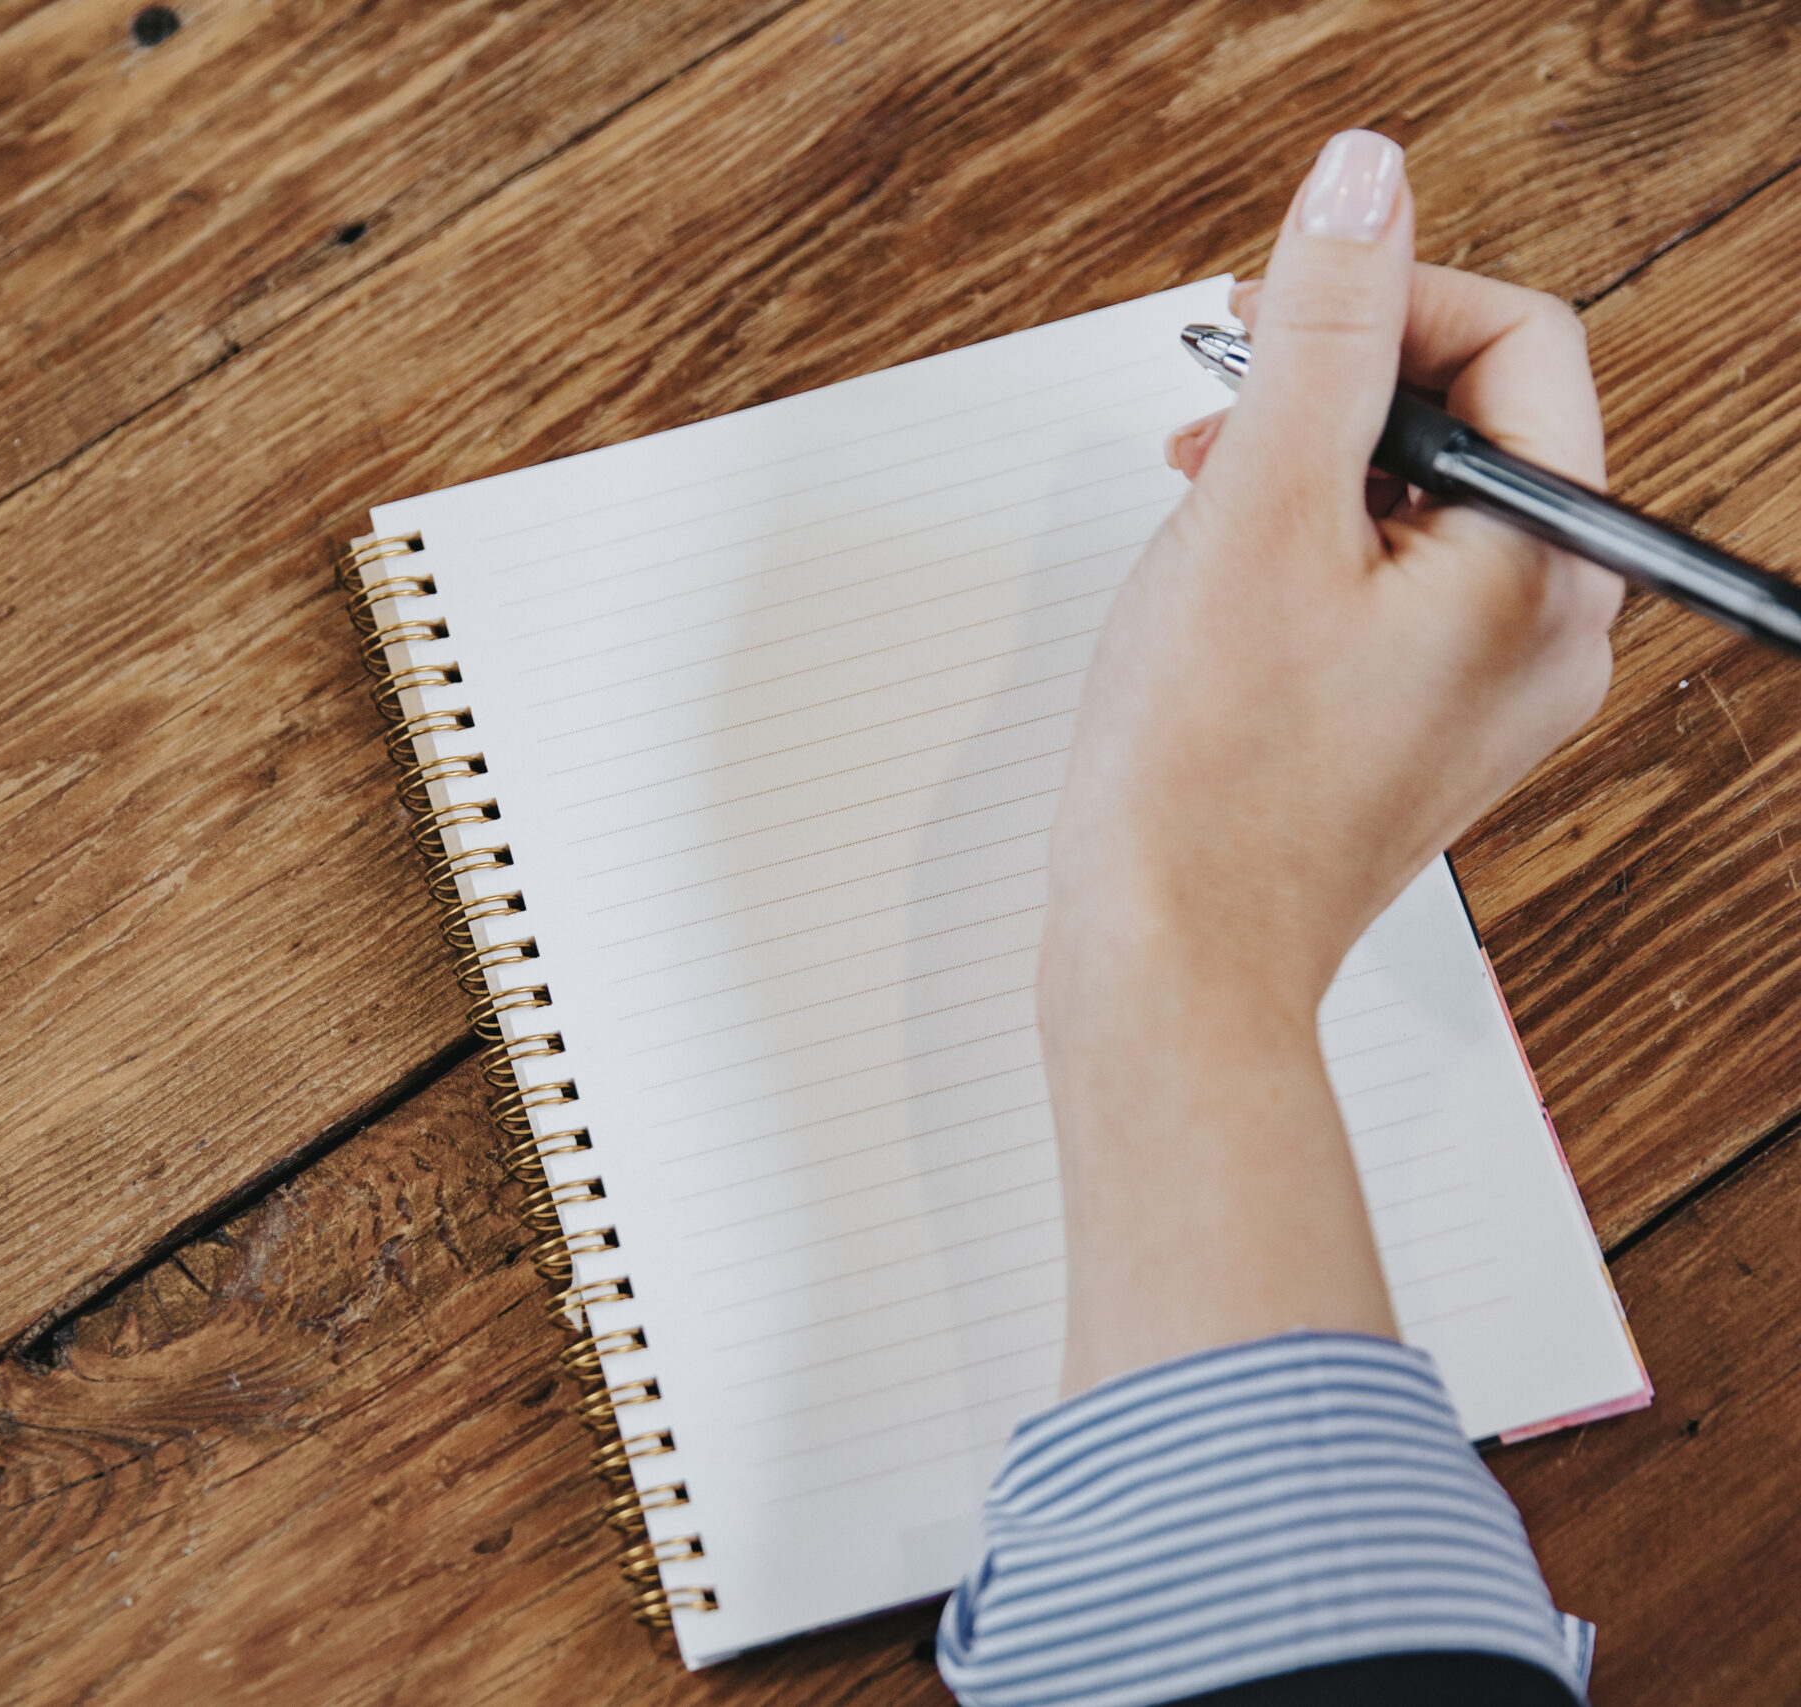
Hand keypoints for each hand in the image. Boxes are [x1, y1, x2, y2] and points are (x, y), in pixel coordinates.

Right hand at [1038, 131, 1618, 1389]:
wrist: (1169, 961)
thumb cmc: (1204, 780)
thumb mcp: (1256, 512)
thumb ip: (1319, 332)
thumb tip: (1362, 184)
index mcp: (1544, 567)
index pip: (1518, 341)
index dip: (1388, 299)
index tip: (1272, 319)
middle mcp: (1547, 628)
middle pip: (1471, 418)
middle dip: (1337, 391)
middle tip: (1223, 426)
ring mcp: (1488, 685)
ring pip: (1420, 499)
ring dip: (1310, 468)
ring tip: (1208, 508)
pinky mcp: (1422, 724)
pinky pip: (1389, 581)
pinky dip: (1306, 551)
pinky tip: (1222, 589)